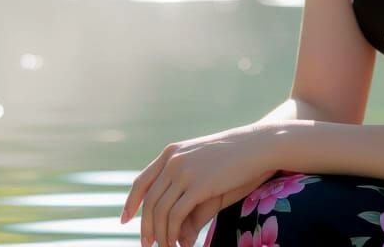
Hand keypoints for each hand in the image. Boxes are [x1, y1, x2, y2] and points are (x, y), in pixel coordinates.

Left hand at [121, 124, 279, 246]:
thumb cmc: (236, 158)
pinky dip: (171, 233)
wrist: (258, 145)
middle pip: (148, 201)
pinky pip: (175, 215)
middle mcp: (172, 161)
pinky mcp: (198, 185)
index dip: (131, 203)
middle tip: (146, 244)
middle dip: (145, 226)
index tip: (125, 219)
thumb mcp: (205, 169)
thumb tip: (178, 226)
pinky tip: (176, 244)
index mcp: (171, 153)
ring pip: (159, 211)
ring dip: (159, 234)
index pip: (141, 181)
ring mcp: (184, 171)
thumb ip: (187, 190)